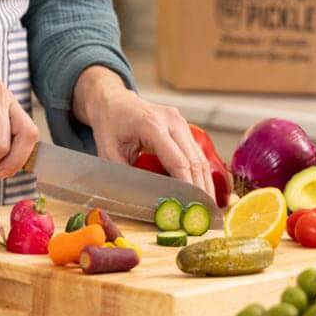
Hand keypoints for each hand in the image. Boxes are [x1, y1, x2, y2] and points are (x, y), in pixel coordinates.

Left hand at [72, 66, 214, 199]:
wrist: (113, 101)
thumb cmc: (109, 125)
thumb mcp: (108, 152)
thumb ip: (125, 175)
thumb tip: (143, 201)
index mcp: (152, 124)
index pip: (178, 161)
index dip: (187, 186)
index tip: (191, 207)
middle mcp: (172, 120)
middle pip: (195, 161)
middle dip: (201, 190)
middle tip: (205, 214)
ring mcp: (181, 122)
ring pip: (200, 158)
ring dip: (205, 183)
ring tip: (207, 207)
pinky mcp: (184, 127)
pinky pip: (196, 153)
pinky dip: (200, 173)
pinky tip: (202, 191)